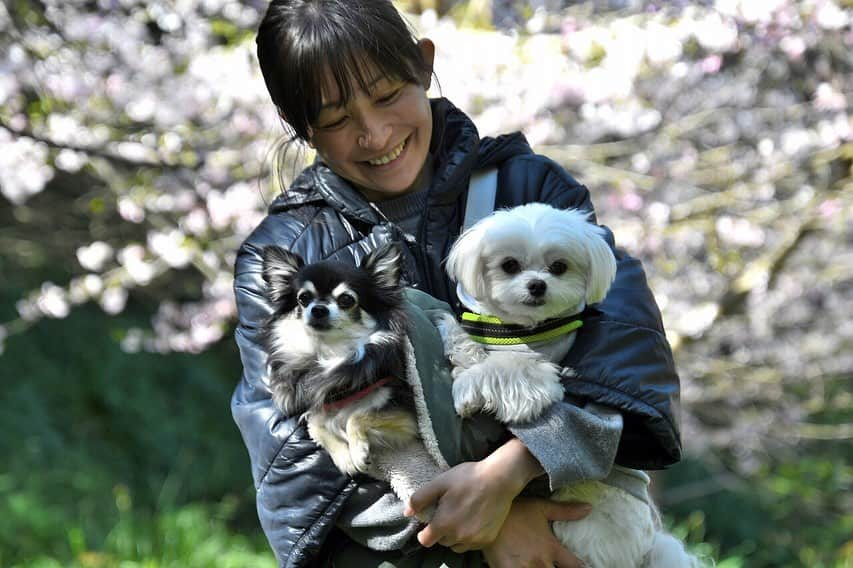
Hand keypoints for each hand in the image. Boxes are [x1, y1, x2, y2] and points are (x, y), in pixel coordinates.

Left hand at [403, 438, 543, 551]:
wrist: (500, 479)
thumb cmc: (468, 478)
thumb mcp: (440, 482)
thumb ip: (420, 499)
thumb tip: (407, 513)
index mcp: (444, 524)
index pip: (425, 540)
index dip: (425, 531)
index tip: (431, 520)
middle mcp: (459, 536)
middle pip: (442, 542)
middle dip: (441, 530)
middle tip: (448, 512)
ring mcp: (474, 540)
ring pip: (457, 545)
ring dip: (455, 535)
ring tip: (460, 516)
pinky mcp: (488, 539)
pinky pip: (472, 544)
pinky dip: (470, 536)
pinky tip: (473, 520)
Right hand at [482, 497, 591, 567]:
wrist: (487, 515)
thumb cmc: (515, 511)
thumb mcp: (541, 508)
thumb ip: (565, 511)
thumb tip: (589, 508)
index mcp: (551, 547)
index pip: (575, 566)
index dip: (580, 567)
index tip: (581, 566)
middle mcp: (540, 562)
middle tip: (552, 563)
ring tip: (538, 564)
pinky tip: (523, 565)